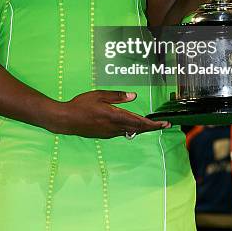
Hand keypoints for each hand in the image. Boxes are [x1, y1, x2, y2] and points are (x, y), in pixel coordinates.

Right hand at [53, 90, 170, 138]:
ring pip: (130, 131)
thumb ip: (117, 96)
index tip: (164, 124)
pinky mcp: (104, 135)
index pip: (139, 122)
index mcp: (115, 116)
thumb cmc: (82, 105)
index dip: (153, 124)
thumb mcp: (100, 95)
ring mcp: (109, 133)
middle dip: (152, 127)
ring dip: (141, 128)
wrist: (67, 120)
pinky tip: (131, 124)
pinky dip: (131, 129)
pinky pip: (122, 132)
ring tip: (150, 124)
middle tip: (164, 125)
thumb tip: (133, 96)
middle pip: (138, 129)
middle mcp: (114, 127)